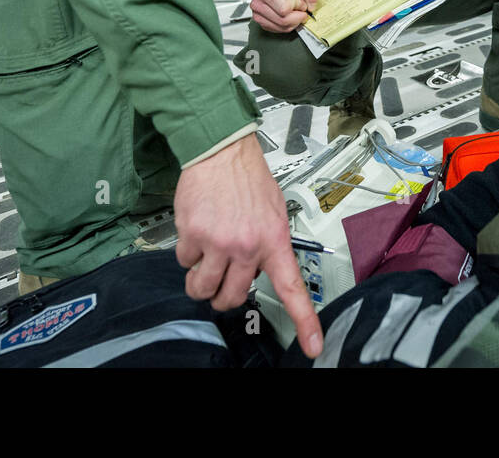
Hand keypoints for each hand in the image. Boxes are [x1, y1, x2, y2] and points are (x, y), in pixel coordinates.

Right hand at [175, 134, 323, 358]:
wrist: (222, 151)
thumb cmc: (248, 179)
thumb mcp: (274, 212)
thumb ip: (269, 244)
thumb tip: (261, 270)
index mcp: (274, 241)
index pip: (292, 289)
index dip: (304, 322)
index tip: (313, 347)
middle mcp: (247, 246)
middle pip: (231, 298)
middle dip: (222, 296)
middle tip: (221, 281)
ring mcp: (218, 243)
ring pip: (202, 288)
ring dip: (199, 281)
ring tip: (204, 260)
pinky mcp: (193, 235)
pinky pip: (185, 262)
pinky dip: (188, 254)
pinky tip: (196, 234)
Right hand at [250, 0, 318, 32]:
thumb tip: (311, 7)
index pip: (284, 9)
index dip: (297, 5)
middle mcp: (259, 4)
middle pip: (284, 21)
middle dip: (298, 15)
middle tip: (300, 7)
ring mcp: (258, 15)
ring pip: (283, 27)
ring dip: (294, 21)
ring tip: (294, 10)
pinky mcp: (261, 22)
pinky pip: (279, 30)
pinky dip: (288, 25)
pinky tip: (288, 15)